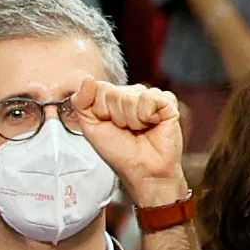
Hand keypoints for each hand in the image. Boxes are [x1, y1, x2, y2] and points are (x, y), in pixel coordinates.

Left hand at [63, 75, 192, 201]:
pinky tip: (153, 124)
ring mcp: (150, 98)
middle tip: (126, 130)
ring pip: (131, 95)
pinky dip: (147, 116)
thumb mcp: (89, 126)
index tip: (108, 125)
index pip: (99, 87)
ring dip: (132, 119)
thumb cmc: (119, 151)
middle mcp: (131, 94)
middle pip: (113, 92)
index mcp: (112, 98)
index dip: (100, 109)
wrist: (143, 170)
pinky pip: (150, 98)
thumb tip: (88, 79)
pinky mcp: (168, 103)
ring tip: (139, 130)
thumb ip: (81, 101)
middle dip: (116, 116)